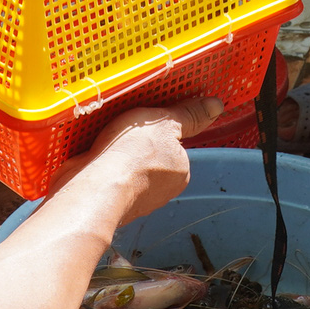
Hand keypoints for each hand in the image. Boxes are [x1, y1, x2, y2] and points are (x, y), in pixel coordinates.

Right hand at [52, 97, 222, 222]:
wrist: (95, 189)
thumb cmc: (132, 154)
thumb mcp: (164, 122)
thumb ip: (189, 114)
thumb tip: (216, 105)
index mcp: (181, 172)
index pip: (175, 147)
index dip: (158, 132)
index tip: (143, 125)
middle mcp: (162, 191)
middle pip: (152, 159)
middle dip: (137, 146)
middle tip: (122, 132)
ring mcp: (135, 200)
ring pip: (129, 171)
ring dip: (117, 159)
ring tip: (104, 145)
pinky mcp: (110, 203)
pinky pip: (109, 180)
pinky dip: (102, 169)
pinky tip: (94, 159)